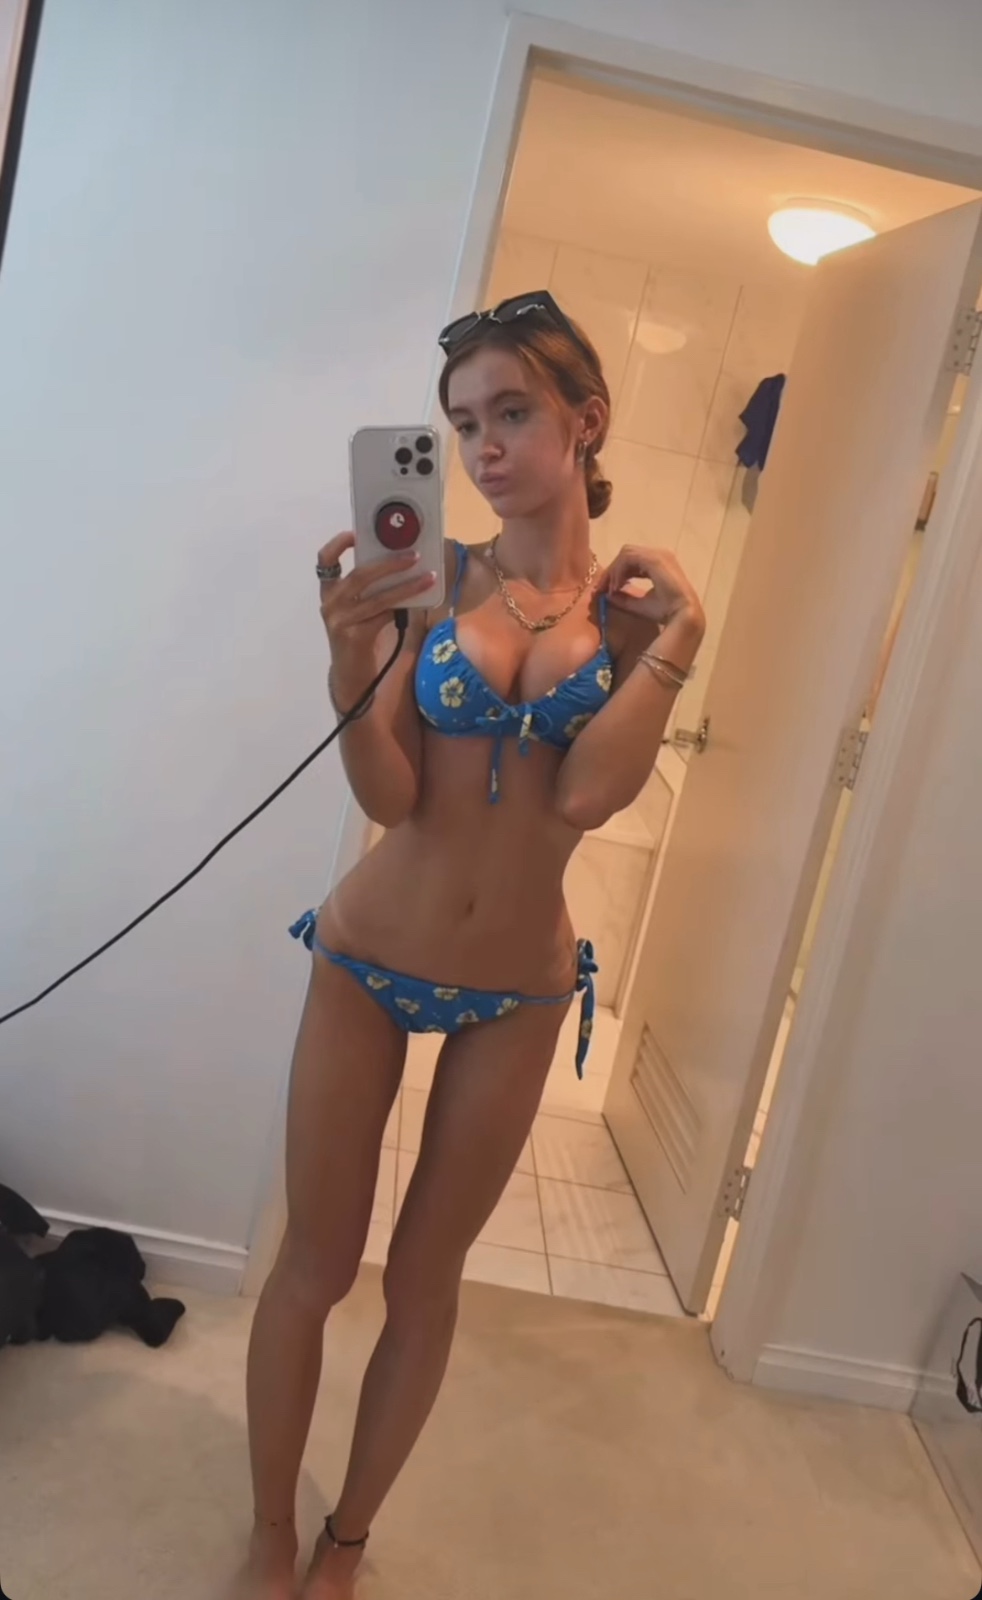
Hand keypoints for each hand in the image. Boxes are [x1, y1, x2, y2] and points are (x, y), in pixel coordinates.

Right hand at [316, 532, 435, 683]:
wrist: (351, 672)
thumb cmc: (359, 633)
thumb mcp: (358, 606)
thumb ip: (369, 587)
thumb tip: (403, 561)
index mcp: (329, 590)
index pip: (325, 560)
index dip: (339, 544)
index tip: (357, 534)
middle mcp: (330, 603)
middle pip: (360, 575)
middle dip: (389, 564)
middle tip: (413, 556)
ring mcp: (340, 620)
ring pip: (377, 598)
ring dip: (406, 587)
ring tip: (427, 577)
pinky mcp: (354, 636)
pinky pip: (383, 616)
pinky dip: (401, 607)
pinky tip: (418, 602)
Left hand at [600, 545, 704, 635]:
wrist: (682, 616)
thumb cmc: (665, 611)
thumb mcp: (639, 604)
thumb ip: (625, 598)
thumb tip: (608, 595)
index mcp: (659, 563)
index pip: (632, 561)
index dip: (617, 572)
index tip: (606, 589)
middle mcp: (659, 555)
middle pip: (627, 554)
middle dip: (613, 570)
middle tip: (602, 588)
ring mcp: (658, 554)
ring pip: (626, 553)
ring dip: (614, 570)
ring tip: (611, 589)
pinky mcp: (654, 558)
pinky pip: (628, 557)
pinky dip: (618, 570)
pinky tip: (616, 585)